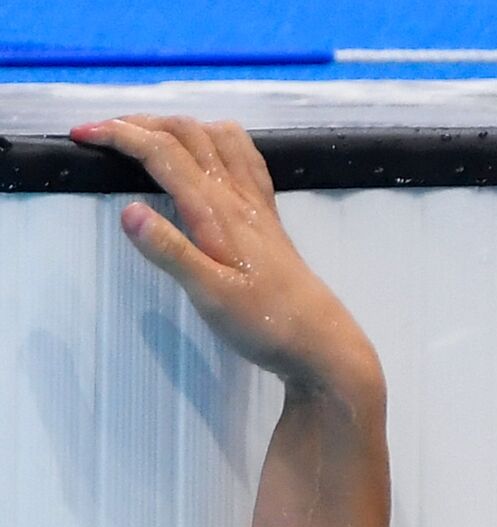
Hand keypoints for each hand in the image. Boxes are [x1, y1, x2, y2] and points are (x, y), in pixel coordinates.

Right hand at [69, 115, 377, 394]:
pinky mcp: (269, 218)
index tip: (82, 135)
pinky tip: (210, 152)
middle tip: (102, 132)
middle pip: (189, 133)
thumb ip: (169, 252)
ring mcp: (258, 205)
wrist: (320, 340)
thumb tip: (128, 210)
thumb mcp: (209, 295)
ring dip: (180, 125)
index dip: (120, 135)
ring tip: (146, 134)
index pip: (164, 153)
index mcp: (217, 211)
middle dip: (142, 123)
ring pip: (220, 138)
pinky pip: (247, 159)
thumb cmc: (264, 324)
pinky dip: (218, 140)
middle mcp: (239, 197)